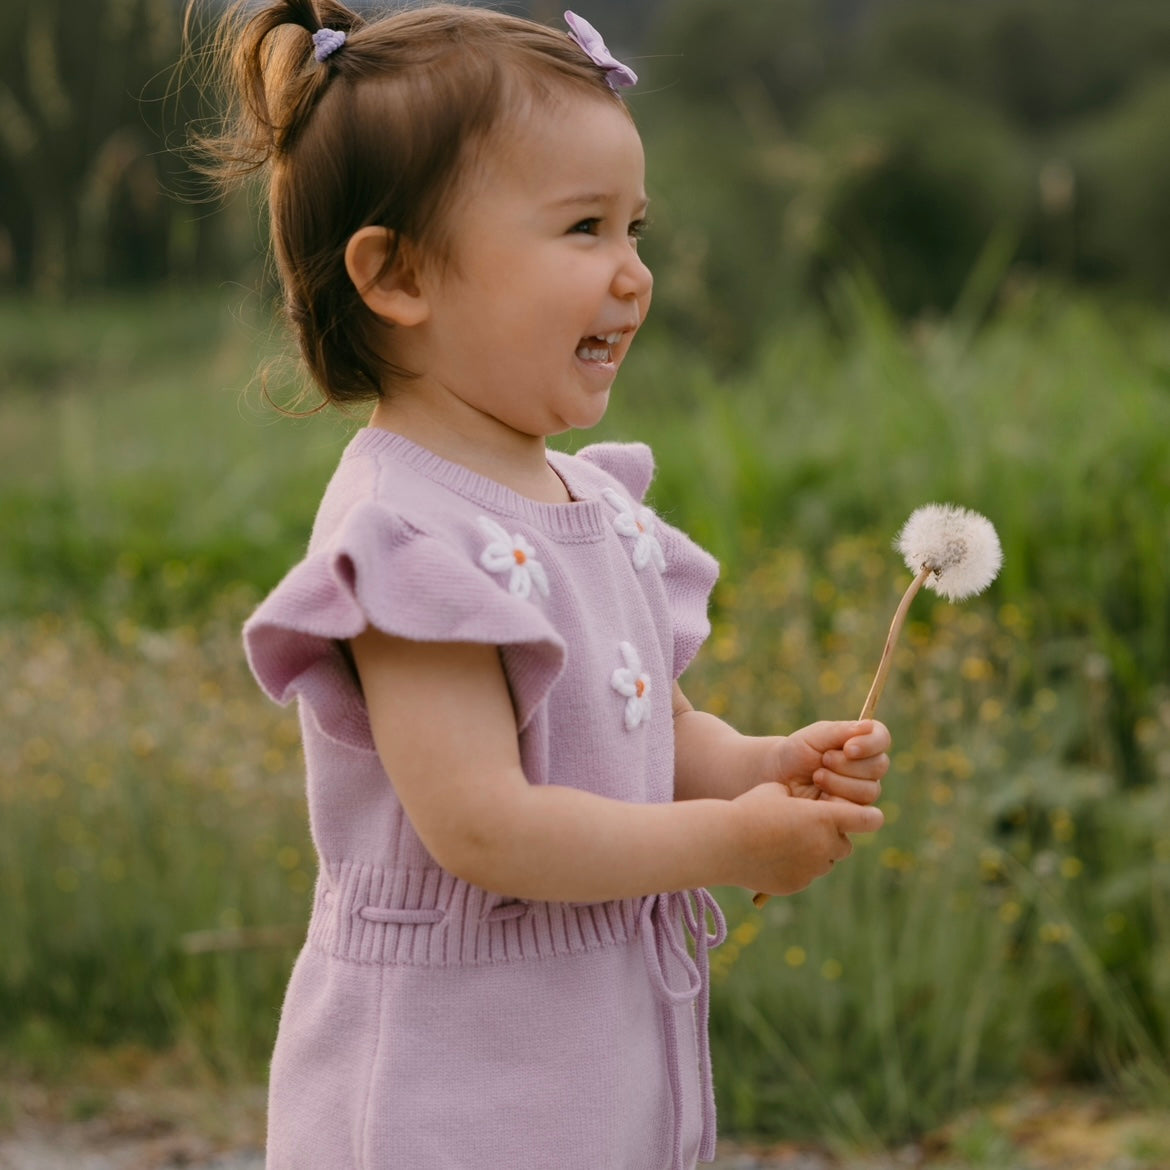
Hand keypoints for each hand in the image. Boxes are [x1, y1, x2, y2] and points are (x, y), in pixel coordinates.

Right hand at [729, 782, 883, 895]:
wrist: (723, 843)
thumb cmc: (748, 810)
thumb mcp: (776, 791)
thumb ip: (800, 798)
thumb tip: (807, 802)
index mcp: (823, 817)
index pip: (869, 819)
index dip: (868, 817)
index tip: (863, 816)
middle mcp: (823, 845)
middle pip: (844, 844)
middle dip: (832, 837)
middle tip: (808, 828)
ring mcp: (811, 869)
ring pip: (825, 861)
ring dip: (815, 853)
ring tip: (786, 842)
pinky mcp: (796, 884)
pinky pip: (805, 875)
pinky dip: (797, 868)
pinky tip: (773, 857)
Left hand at [771, 719, 889, 804]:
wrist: (779, 779)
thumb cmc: (796, 752)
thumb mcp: (814, 737)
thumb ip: (840, 731)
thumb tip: (869, 726)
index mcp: (861, 742)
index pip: (882, 738)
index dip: (870, 744)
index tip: (848, 748)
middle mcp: (867, 766)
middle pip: (878, 766)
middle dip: (847, 765)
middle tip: (823, 761)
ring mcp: (862, 789)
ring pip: (870, 790)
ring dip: (839, 783)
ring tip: (817, 777)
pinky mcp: (855, 811)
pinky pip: (859, 811)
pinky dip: (837, 802)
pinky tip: (821, 796)